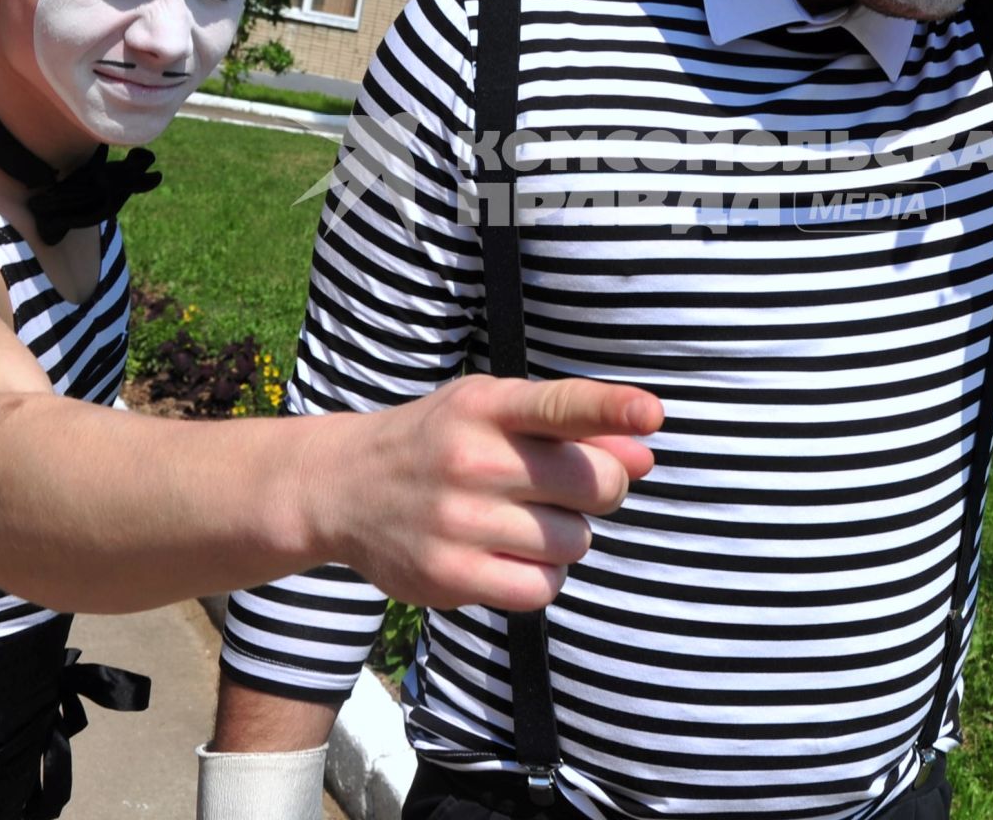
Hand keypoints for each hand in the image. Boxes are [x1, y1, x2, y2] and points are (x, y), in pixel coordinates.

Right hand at [325, 375, 662, 610]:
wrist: (342, 487)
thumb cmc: (442, 441)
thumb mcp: (494, 413)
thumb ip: (572, 429)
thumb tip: (646, 455)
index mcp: (487, 406)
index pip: (559, 405)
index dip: (611, 408)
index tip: (650, 414)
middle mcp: (471, 459)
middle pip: (592, 485)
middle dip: (600, 490)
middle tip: (566, 489)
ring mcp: (456, 520)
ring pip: (575, 542)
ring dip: (567, 537)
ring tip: (523, 521)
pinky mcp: (448, 575)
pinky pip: (542, 588)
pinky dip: (543, 578)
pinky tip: (513, 557)